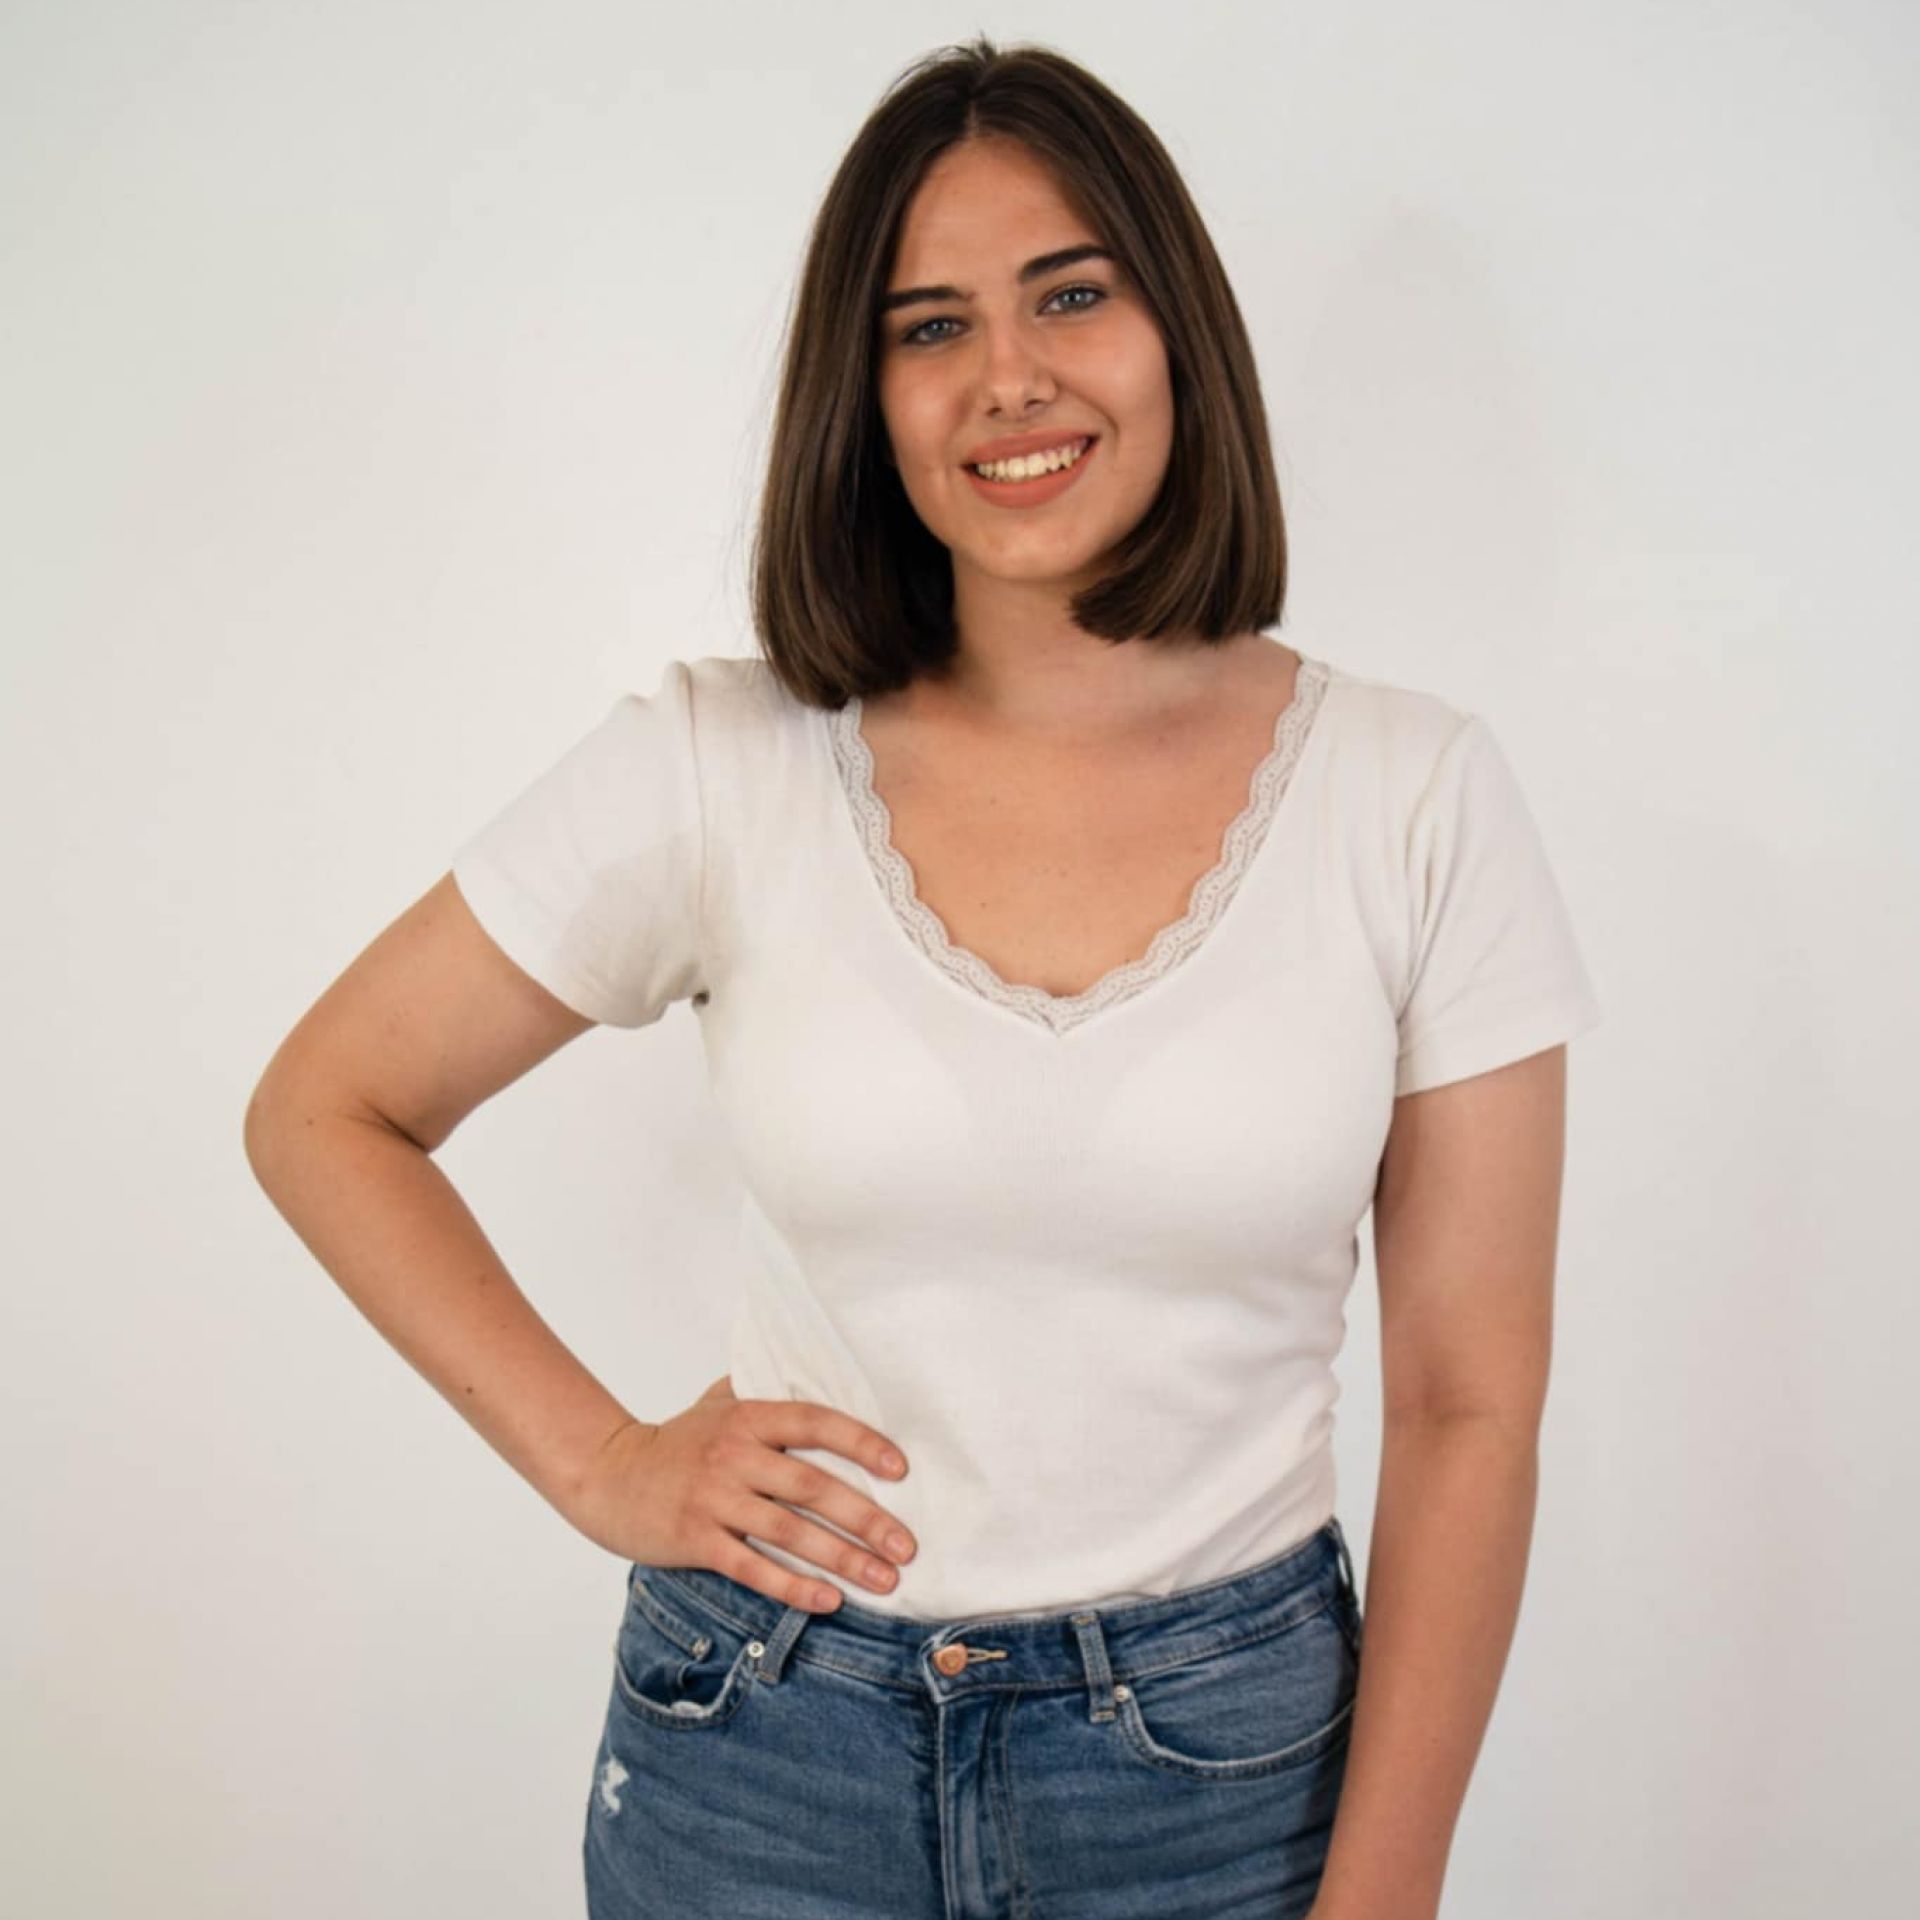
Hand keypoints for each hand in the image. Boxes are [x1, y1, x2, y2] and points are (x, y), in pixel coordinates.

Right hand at [563, 1374, 917, 1611]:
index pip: (815, 1423)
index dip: (860, 1443)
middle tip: (907, 1546)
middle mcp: (734, 1455)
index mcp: (747, 1417)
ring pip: (790, 1533)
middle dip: (866, 1519)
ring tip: (884, 1579)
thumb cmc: (676, 1439)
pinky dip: (793, 1586)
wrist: (607, 1474)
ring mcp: (714, 1500)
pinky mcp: (696, 1540)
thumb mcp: (718, 1401)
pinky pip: (753, 1568)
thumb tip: (819, 1372)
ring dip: (842, 1559)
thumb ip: (764, 1388)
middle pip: (812, 1487)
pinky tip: (828, 1600)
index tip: (900, 1469)